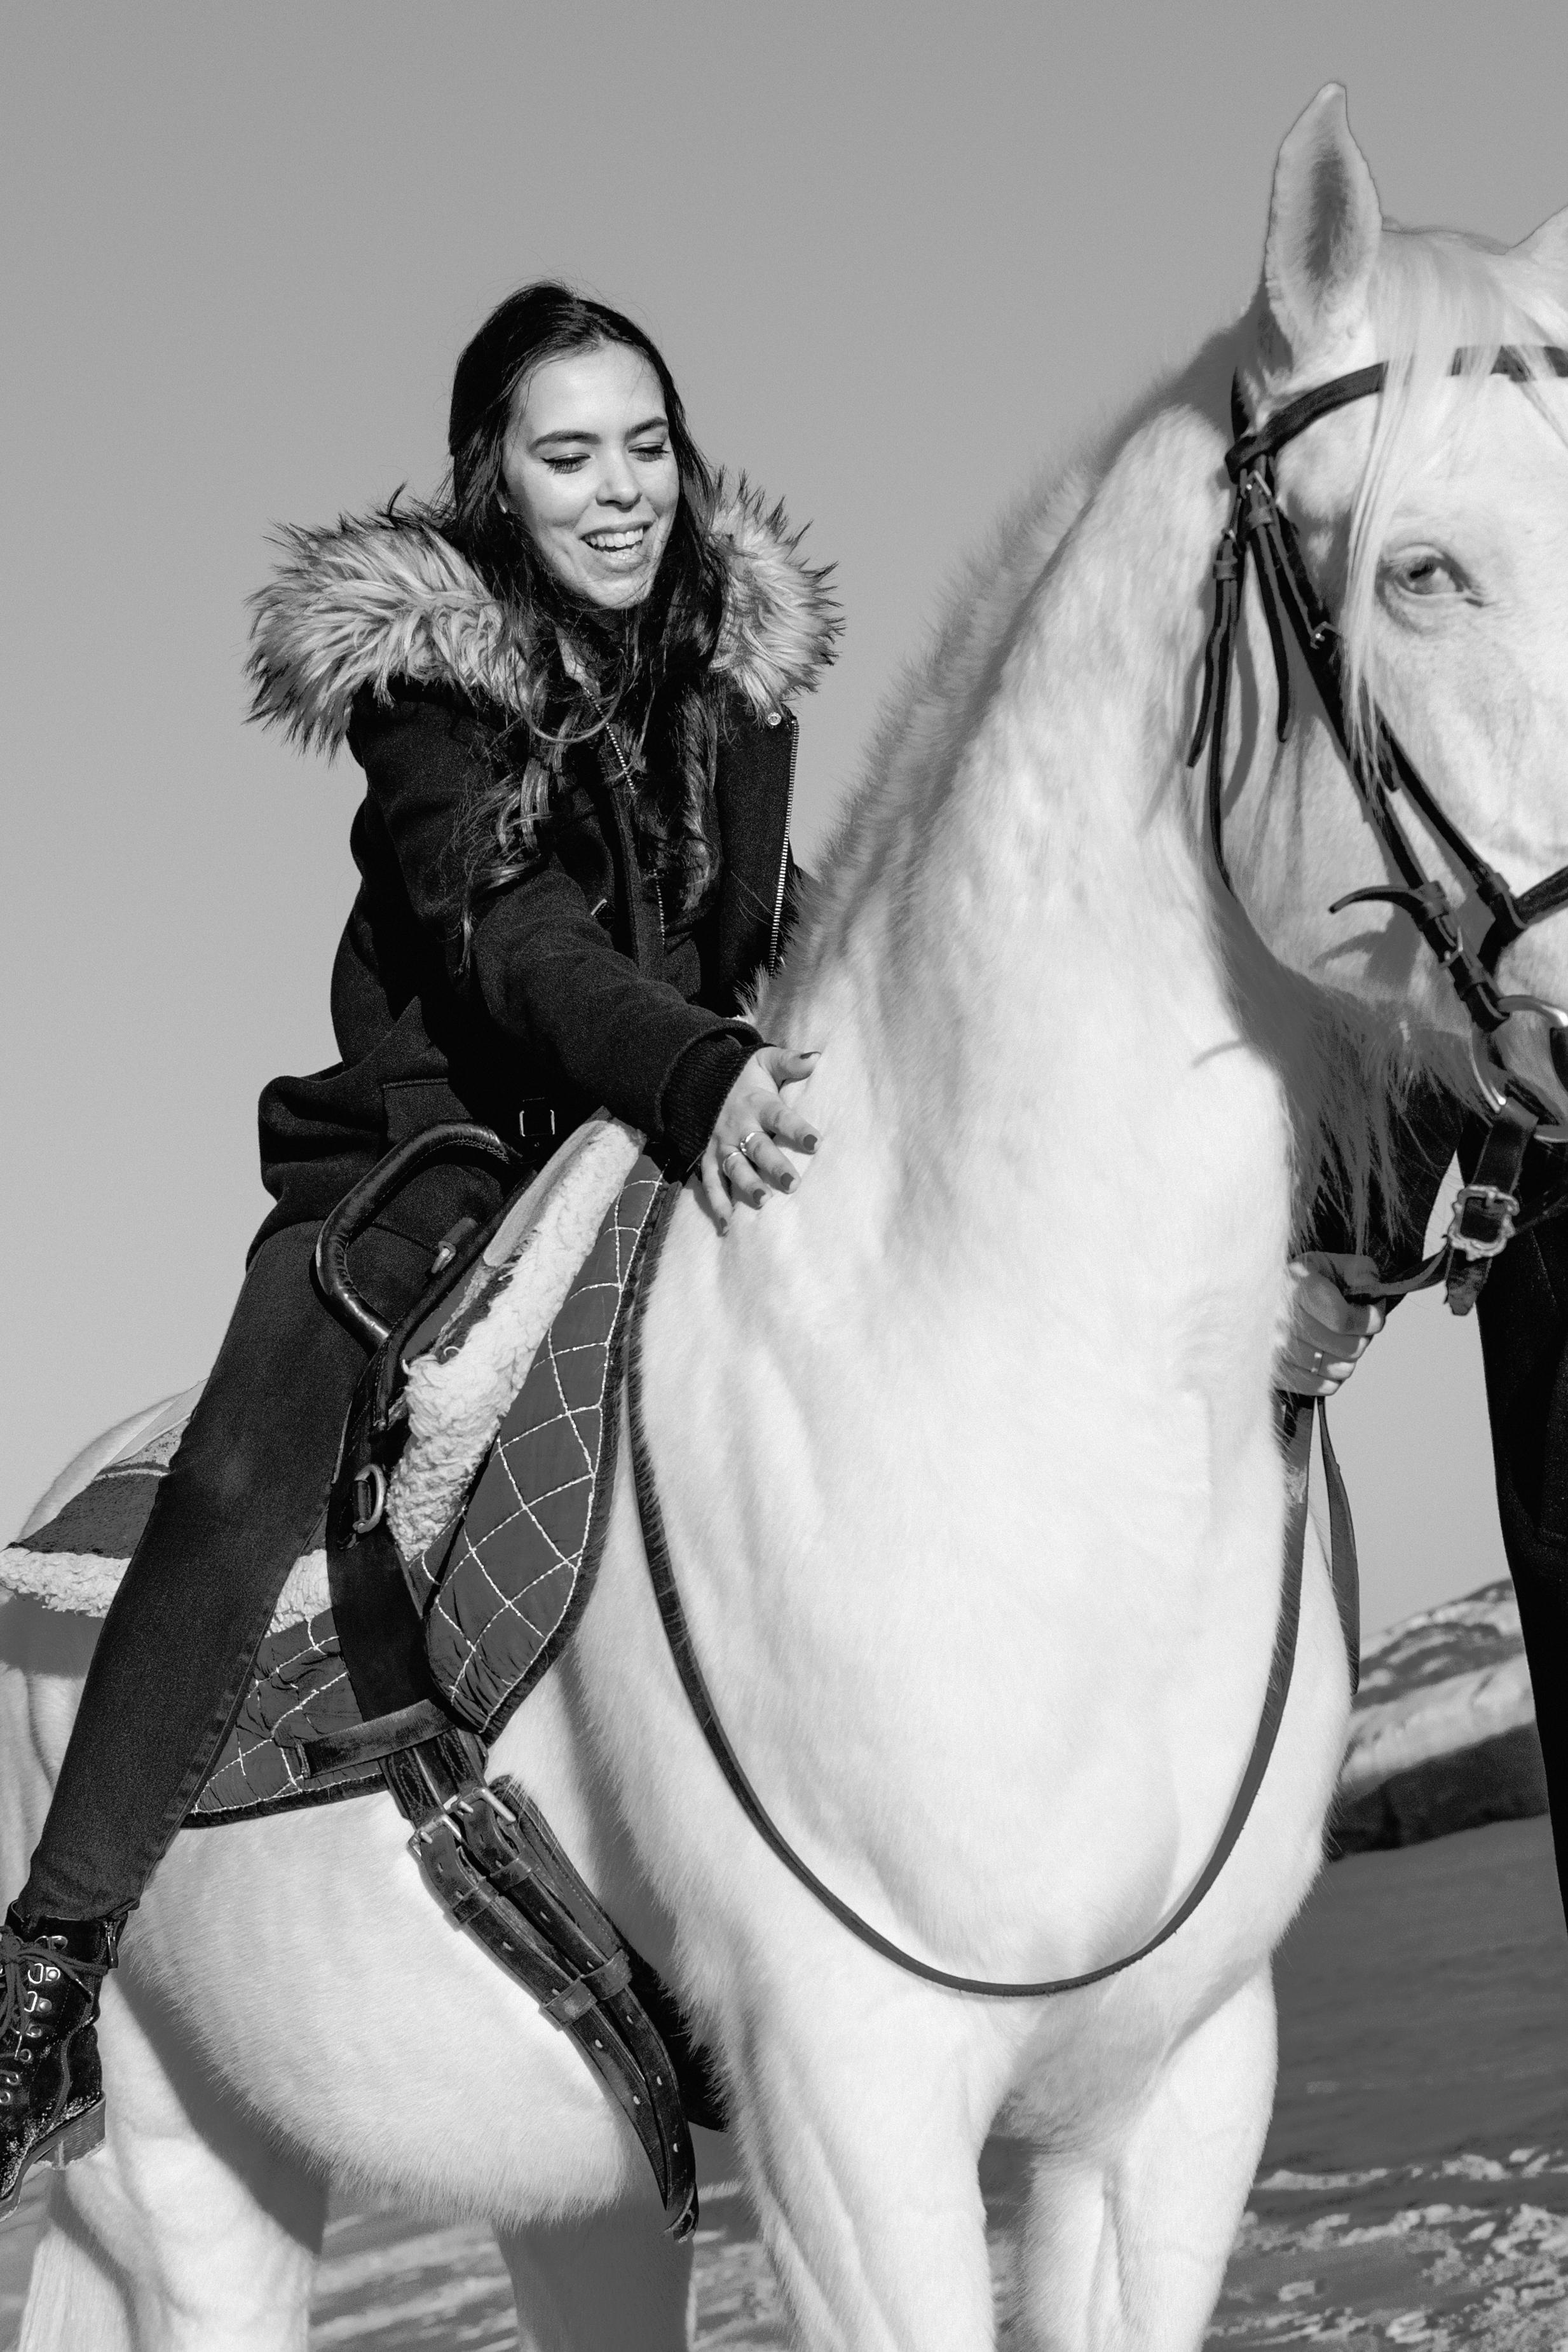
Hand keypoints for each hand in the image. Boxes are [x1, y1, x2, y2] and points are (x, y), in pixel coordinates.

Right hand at [700, 1046, 820, 1229]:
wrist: (701, 1079)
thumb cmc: (746, 1076)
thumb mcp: (766, 1060)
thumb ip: (791, 1061)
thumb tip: (817, 1057)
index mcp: (757, 1103)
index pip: (779, 1116)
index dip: (796, 1128)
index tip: (816, 1142)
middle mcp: (738, 1126)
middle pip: (757, 1147)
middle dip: (774, 1165)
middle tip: (793, 1184)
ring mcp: (722, 1145)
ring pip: (734, 1167)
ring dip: (747, 1184)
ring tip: (763, 1201)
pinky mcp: (709, 1158)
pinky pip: (710, 1183)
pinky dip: (717, 1204)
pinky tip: (728, 1226)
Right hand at [1275, 1251, 1385, 1396]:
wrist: (1246, 1302)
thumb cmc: (1292, 1283)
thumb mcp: (1323, 1263)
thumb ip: (1356, 1269)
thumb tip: (1373, 1286)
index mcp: (1296, 1291)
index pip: (1345, 1320)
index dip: (1370, 1319)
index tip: (1373, 1314)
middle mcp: (1282, 1324)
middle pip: (1349, 1348)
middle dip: (1362, 1337)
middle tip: (1356, 1328)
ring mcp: (1277, 1354)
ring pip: (1341, 1369)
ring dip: (1348, 1356)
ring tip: (1338, 1341)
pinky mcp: (1276, 1374)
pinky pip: (1323, 1386)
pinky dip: (1331, 1375)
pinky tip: (1325, 1358)